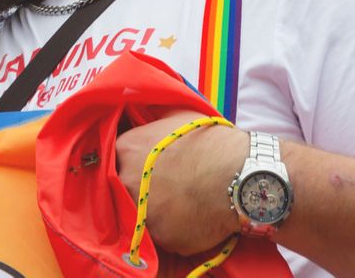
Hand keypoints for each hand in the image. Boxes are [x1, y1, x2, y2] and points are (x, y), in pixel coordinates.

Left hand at [115, 114, 247, 255]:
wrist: (238, 174)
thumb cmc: (209, 140)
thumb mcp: (176, 115)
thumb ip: (153, 121)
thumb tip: (145, 118)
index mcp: (126, 149)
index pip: (115, 158)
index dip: (132, 163)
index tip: (146, 167)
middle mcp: (127, 182)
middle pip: (124, 189)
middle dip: (141, 188)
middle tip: (166, 187)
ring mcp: (144, 213)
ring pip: (144, 216)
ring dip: (158, 212)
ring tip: (182, 203)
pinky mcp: (163, 239)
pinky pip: (166, 236)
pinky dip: (177, 230)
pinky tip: (194, 218)